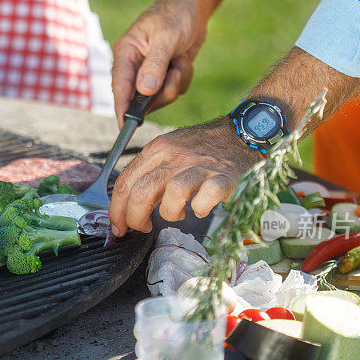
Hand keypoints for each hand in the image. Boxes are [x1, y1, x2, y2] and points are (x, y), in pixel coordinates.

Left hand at [108, 118, 260, 235]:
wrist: (242, 132)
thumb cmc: (204, 148)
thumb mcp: (170, 150)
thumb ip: (149, 173)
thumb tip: (128, 205)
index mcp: (158, 149)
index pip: (125, 182)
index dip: (116, 210)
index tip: (118, 226)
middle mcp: (175, 156)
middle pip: (141, 193)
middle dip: (135, 219)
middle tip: (142, 227)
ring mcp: (199, 167)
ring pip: (171, 196)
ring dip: (169, 214)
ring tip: (177, 214)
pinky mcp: (222, 179)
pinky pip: (203, 201)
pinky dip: (199, 210)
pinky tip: (200, 208)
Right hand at [111, 0, 205, 124]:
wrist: (193, 5)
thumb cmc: (175, 14)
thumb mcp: (166, 37)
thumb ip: (155, 64)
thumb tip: (144, 91)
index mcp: (126, 53)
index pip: (119, 85)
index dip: (121, 107)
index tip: (124, 126)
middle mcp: (134, 66)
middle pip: (141, 98)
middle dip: (162, 91)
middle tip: (175, 73)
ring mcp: (150, 73)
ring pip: (160, 97)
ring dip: (176, 82)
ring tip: (180, 60)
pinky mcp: (164, 76)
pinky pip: (174, 91)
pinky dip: (184, 79)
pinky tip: (183, 60)